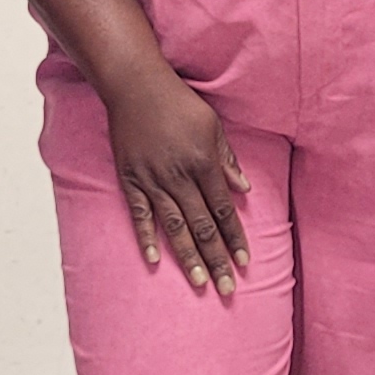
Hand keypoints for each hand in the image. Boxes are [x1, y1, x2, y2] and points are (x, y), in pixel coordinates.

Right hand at [106, 65, 250, 295]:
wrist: (135, 85)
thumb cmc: (178, 102)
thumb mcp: (212, 125)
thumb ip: (227, 159)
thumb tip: (244, 189)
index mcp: (204, 164)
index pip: (224, 211)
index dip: (235, 238)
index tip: (244, 263)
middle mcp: (180, 177)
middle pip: (203, 227)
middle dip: (217, 259)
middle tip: (227, 289)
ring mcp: (153, 180)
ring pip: (175, 228)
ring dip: (189, 258)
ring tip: (200, 283)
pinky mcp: (131, 180)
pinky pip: (140, 215)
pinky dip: (147, 238)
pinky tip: (156, 261)